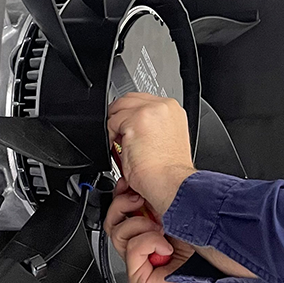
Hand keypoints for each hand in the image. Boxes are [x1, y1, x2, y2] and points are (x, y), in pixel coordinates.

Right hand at [105, 180, 253, 282]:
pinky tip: (166, 247)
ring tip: (162, 230)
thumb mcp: (188, 222)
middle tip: (140, 200)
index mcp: (154, 227)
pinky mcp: (139, 276)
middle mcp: (144, 243)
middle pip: (113, 219)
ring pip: (117, 233)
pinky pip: (132, 249)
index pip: (125, 208)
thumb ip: (171, 204)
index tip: (130, 183)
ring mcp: (140, 260)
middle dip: (124, 203)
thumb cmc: (211, 262)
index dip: (123, 193)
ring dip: (140, 225)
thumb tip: (157, 182)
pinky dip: (149, 243)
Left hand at [107, 92, 195, 215]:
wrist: (171, 182)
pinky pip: (111, 121)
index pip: (143, 101)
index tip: (127, 129)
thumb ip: (152, 127)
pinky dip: (110, 136)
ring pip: (119, 109)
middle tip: (119, 136)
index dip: (131, 114)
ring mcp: (150, 111)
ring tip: (121, 145)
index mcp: (173, 110)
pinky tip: (120, 149)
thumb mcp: (165, 139)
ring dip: (115, 127)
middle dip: (120, 117)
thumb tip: (133, 128)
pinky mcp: (136, 120)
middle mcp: (164, 106)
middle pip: (129, 100)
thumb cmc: (170, 171)